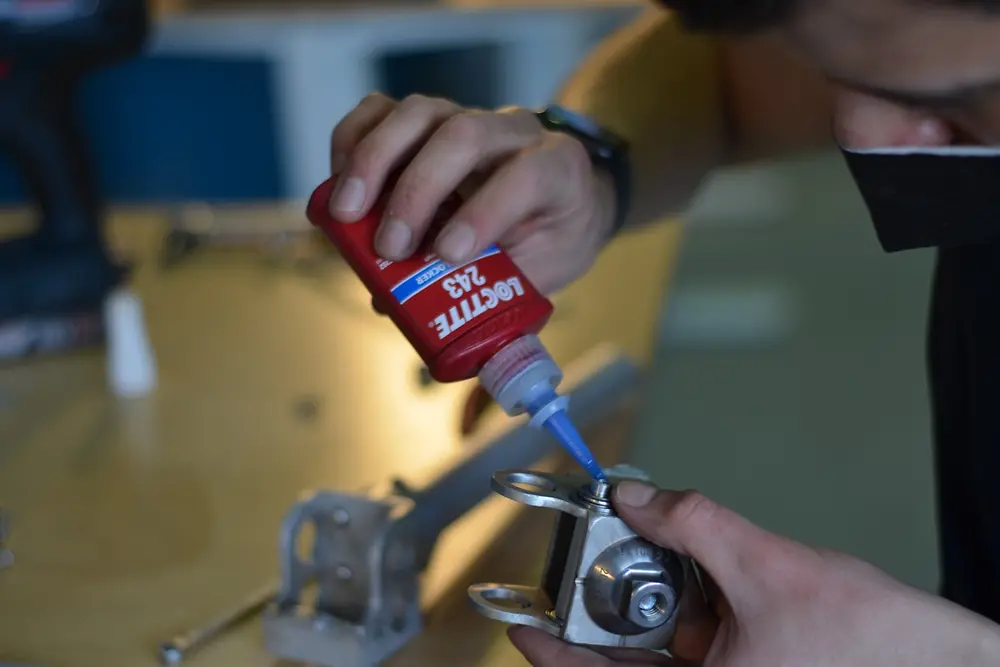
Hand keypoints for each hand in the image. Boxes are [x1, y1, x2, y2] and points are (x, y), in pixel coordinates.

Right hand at [328, 93, 615, 293]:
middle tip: (388, 247)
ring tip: (345, 214)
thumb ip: (482, 288)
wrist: (564, 198)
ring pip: (419, 114)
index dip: (483, 214)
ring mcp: (467, 116)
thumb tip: (395, 304)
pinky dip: (354, 140)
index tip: (445, 255)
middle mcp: (513, 132)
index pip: (525, 177)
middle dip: (417, 191)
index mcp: (556, 169)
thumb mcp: (542, 270)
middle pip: (463, 136)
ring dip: (374, 162)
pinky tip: (339, 180)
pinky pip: (384, 110)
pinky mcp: (429, 119)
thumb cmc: (550, 238)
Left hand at [511, 482, 999, 666]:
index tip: (520, 623)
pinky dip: (684, 600)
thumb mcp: (767, 565)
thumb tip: (638, 496)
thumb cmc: (876, 643)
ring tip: (635, 549)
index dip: (552, 651)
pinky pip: (697, 638)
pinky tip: (685, 563)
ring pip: (661, 644)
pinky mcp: (752, 666)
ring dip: (645, 596)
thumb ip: (693, 523)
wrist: (945, 662)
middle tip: (575, 567)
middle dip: (600, 608)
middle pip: (626, 656)